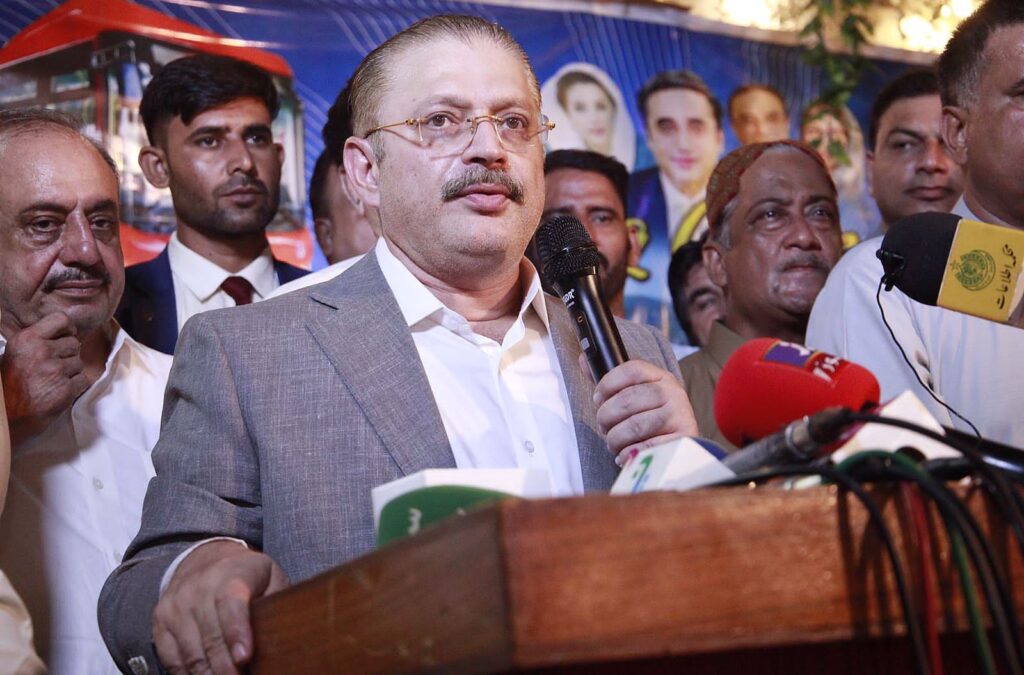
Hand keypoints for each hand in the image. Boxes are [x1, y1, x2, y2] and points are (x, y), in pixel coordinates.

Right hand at [1, 312, 88, 443]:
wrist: (5, 416)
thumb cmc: (8, 385)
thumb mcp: (15, 353)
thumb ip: (37, 339)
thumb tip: (65, 331)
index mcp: (27, 338)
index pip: (62, 319)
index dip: (68, 329)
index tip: (64, 338)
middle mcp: (42, 351)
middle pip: (74, 344)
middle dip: (67, 355)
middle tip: (52, 368)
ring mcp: (55, 370)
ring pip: (79, 363)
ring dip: (70, 372)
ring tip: (51, 381)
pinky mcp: (65, 389)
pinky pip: (83, 380)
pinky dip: (75, 386)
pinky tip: (57, 391)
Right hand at [151, 541, 288, 673]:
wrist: (206, 560)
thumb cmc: (248, 576)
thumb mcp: (270, 578)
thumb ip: (278, 603)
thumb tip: (287, 635)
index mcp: (231, 574)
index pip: (230, 604)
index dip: (237, 632)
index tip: (245, 658)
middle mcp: (198, 588)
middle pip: (210, 637)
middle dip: (226, 668)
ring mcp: (176, 605)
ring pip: (190, 653)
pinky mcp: (160, 621)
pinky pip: (170, 658)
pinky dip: (187, 674)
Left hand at [592, 359, 698, 463]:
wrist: (683, 450)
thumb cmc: (652, 420)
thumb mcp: (637, 396)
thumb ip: (611, 381)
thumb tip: (583, 360)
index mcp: (661, 378)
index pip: (631, 370)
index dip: (607, 384)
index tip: (597, 398)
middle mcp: (673, 393)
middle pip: (627, 399)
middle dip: (606, 416)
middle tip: (603, 427)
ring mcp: (680, 416)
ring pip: (634, 425)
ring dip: (616, 438)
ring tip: (614, 443)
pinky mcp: (681, 441)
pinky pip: (646, 447)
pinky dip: (629, 453)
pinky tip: (625, 455)